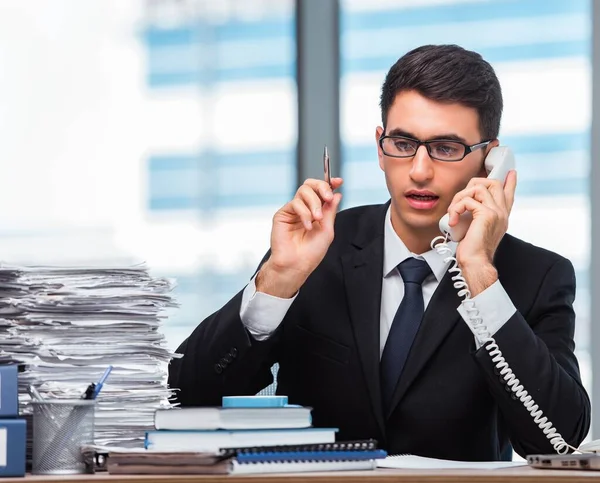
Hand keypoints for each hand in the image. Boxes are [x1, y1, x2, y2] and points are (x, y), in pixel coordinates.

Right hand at [257, 178, 342, 297]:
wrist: (297, 264)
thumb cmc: (311, 252)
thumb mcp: (328, 230)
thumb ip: (330, 210)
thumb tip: (337, 194)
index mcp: (316, 211)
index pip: (322, 192)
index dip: (330, 183)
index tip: (338, 181)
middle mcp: (305, 208)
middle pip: (311, 185)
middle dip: (322, 187)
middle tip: (327, 197)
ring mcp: (293, 210)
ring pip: (303, 191)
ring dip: (314, 203)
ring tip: (317, 218)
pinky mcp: (283, 214)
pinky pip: (295, 203)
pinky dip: (304, 213)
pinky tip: (307, 225)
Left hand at [447, 170, 516, 294]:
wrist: (475, 262)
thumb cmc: (472, 250)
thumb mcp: (475, 229)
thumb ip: (476, 216)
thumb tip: (465, 204)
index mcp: (501, 216)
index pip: (509, 194)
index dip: (510, 182)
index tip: (511, 172)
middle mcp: (502, 212)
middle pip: (493, 183)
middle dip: (473, 184)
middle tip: (460, 198)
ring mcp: (496, 212)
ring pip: (478, 187)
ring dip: (460, 197)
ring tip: (453, 212)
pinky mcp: (486, 214)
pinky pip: (467, 200)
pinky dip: (455, 208)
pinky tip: (452, 220)